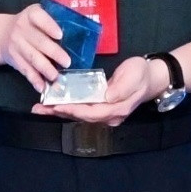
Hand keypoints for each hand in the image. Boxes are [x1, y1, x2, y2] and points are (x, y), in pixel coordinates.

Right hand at [0, 3, 75, 88]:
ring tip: (55, 77)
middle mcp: (22, 28)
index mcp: (31, 14)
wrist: (3, 34)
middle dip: (53, 52)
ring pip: (32, 57)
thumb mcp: (39, 15)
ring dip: (44, 68)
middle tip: (67, 62)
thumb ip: (55, 18)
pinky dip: (34, 79)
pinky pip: (25, 69)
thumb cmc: (31, 24)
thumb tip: (83, 28)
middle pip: (38, 41)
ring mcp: (17, 44)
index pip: (39, 17)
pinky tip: (42, 86)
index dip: (49, 26)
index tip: (60, 35)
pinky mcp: (14, 59)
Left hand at [39, 55, 172, 127]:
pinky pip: (81, 110)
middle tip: (39, 109)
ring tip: (40, 108)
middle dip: (60, 113)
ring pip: (79, 115)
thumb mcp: (134, 75)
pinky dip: (67, 108)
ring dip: (60, 112)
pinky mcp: (101, 108)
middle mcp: (109, 115)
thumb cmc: (141, 74)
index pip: (91, 112)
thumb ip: (122, 87)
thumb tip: (108, 96)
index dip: (74, 110)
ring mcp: (105, 113)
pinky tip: (54, 105)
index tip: (57, 106)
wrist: (151, 77)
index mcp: (117, 108)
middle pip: (81, 117)